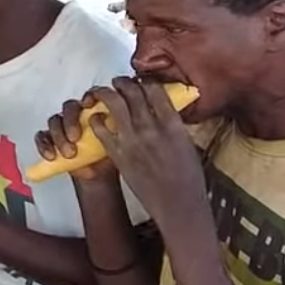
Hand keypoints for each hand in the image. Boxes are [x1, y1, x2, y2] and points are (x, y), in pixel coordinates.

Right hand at [36, 95, 117, 181]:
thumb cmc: (107, 156)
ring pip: (55, 121)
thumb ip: (112, 132)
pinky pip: (41, 137)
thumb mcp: (116, 144)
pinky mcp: (49, 139)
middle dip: (70, 121)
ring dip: (59, 136)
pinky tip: (51, 156)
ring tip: (69, 154)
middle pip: (69, 108)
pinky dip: (44, 145)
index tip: (89, 104)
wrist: (98, 174)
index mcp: (94, 111)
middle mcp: (76, 115)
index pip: (89, 97)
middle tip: (75, 138)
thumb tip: (113, 126)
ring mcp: (61, 126)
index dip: (88, 96)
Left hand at [87, 78, 206, 235]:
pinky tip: (96, 118)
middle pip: (132, 91)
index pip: (154, 89)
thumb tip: (163, 111)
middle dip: (123, 83)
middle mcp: (152, 127)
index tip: (140, 80)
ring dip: (106, 93)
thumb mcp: (187, 144)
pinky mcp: (119, 154)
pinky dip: (96, 119)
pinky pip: (101, 129)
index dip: (144, 80)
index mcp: (172, 123)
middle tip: (119, 82)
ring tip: (103, 93)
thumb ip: (173, 125)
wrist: (178, 205)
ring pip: (114, 103)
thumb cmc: (188, 178)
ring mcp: (133, 140)